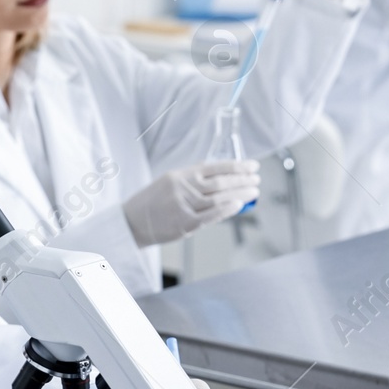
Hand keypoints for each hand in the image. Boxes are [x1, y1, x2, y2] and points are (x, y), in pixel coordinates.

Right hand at [123, 160, 259, 246]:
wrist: (132, 222)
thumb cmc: (152, 203)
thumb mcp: (169, 182)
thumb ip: (193, 180)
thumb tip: (221, 179)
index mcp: (181, 175)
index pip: (215, 167)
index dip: (236, 166)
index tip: (252, 166)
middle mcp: (183, 187)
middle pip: (220, 182)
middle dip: (242, 180)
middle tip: (257, 179)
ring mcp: (184, 205)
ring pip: (219, 198)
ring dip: (240, 194)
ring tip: (254, 192)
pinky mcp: (185, 223)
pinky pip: (210, 215)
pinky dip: (226, 210)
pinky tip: (239, 205)